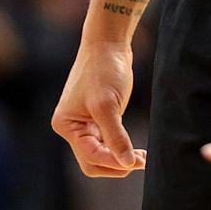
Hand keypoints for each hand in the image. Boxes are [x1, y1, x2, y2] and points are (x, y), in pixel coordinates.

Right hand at [52, 41, 146, 176]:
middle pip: (93, 161)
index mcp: (67, 125)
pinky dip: (122, 147)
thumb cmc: (103, 70)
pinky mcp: (99, 118)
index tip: (135, 163)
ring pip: (102, 153)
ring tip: (143, 159)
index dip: (113, 162)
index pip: (90, 156)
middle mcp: (72, 128)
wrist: (108, 44)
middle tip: (140, 163)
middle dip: (116, 165)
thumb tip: (126, 163)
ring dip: (121, 158)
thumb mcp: (108, 105)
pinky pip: (108, 142)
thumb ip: (116, 136)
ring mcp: (86, 124)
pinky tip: (138, 151)